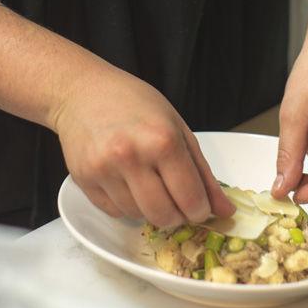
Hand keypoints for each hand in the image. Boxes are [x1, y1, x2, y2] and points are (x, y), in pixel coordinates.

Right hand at [52, 61, 234, 226]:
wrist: (82, 90)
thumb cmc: (134, 102)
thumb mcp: (177, 126)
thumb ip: (202, 172)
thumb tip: (224, 211)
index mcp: (162, 139)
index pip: (191, 200)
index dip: (200, 210)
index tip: (199, 206)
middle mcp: (131, 156)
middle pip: (164, 216)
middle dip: (176, 215)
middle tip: (175, 198)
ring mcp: (104, 170)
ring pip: (139, 216)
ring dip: (149, 207)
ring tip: (146, 179)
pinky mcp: (84, 180)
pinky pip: (115, 212)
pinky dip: (126, 204)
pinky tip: (124, 179)